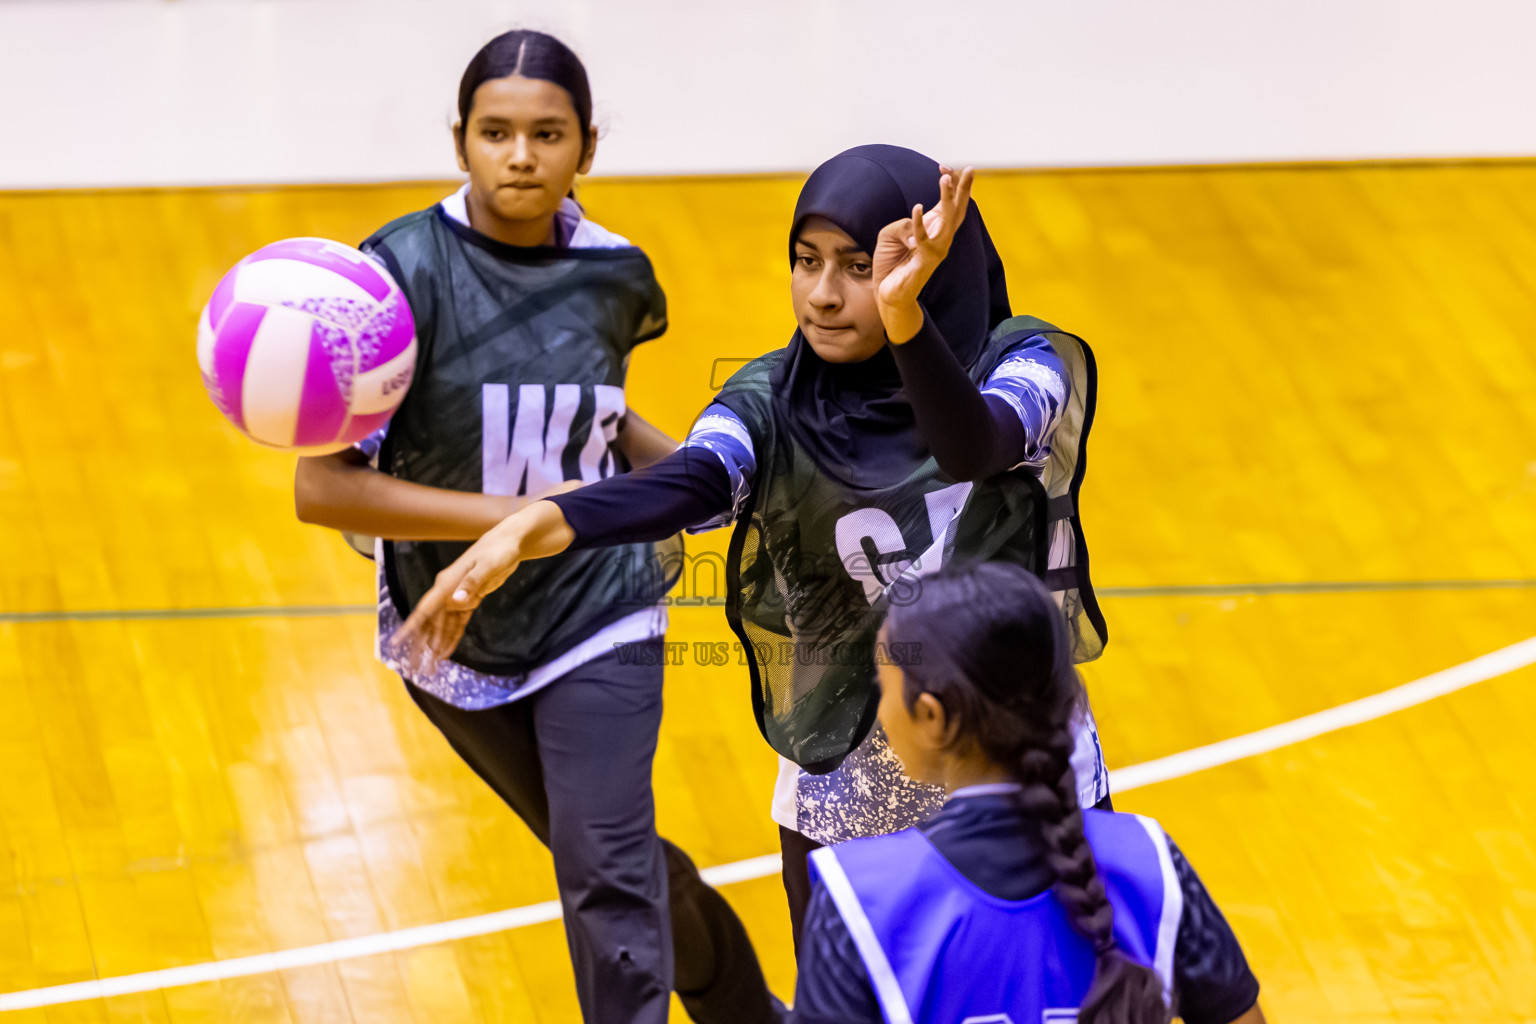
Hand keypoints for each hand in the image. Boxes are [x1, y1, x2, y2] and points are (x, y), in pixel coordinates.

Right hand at [389, 519, 527, 675]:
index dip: (410, 628)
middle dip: (421, 645)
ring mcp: (458, 596)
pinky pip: (458, 623)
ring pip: (443, 626)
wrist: (509, 542)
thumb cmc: (498, 550)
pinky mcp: (471, 599)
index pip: (424, 609)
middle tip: (414, 667)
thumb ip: (472, 583)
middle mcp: (448, 591)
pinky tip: (446, 652)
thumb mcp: (488, 566)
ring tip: (431, 667)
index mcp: (447, 583)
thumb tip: (456, 601)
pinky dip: (452, 637)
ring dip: (437, 645)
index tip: (396, 643)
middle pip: (430, 623)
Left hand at [872, 165, 973, 343]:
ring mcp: (936, 250)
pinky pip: (923, 240)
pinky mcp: (924, 261)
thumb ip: (902, 225)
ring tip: (945, 178)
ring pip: (947, 221)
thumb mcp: (891, 235)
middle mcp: (941, 238)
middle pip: (958, 209)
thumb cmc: (892, 262)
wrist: (888, 293)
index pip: (949, 202)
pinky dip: (919, 224)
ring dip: (947, 198)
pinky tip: (917, 207)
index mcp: (935, 229)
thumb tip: (915, 231)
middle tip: (971, 167)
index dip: (951, 183)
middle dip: (964, 188)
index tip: (944, 165)